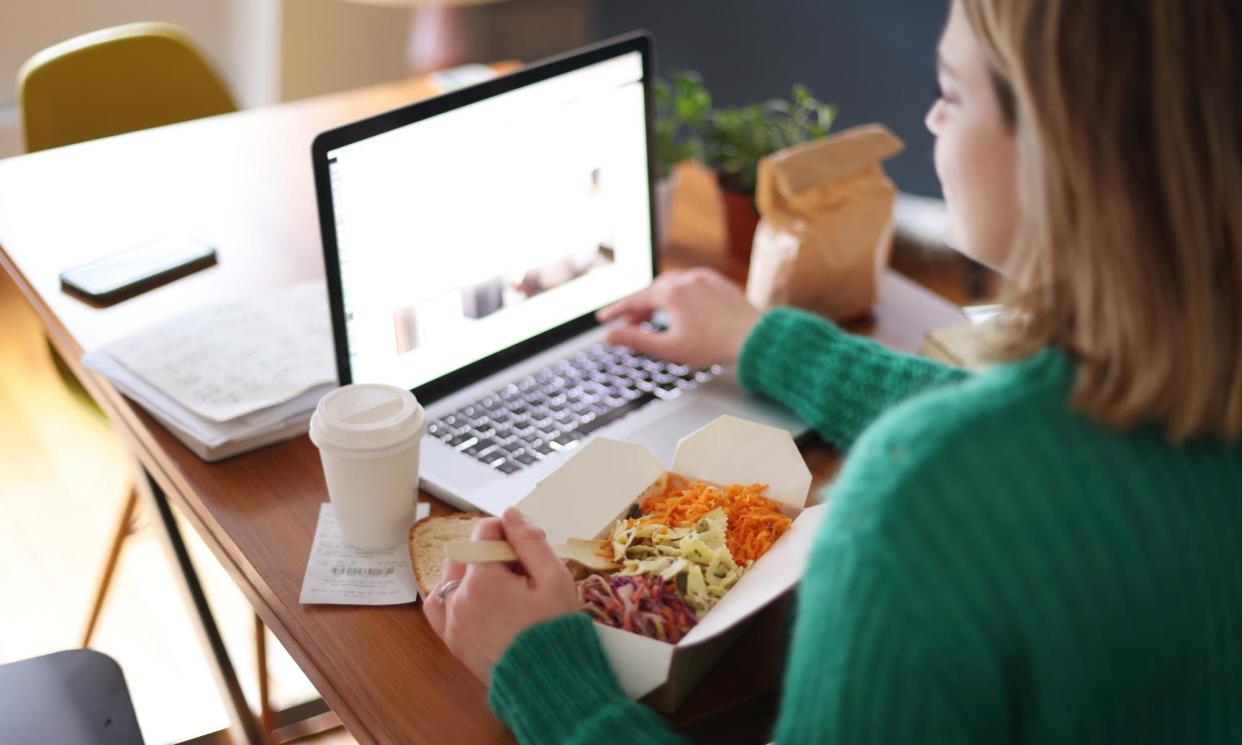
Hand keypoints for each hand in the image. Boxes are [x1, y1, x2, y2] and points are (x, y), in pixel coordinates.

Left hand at [423, 508, 578, 686]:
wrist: (549, 683)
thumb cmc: (555, 631)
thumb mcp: (554, 578)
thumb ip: (529, 541)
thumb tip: (510, 514)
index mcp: (482, 579)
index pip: (483, 530)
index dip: (508, 531)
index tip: (529, 544)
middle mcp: (458, 597)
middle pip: (466, 550)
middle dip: (491, 549)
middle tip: (522, 567)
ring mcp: (451, 620)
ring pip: (449, 574)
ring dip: (471, 568)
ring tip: (502, 583)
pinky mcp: (452, 639)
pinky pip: (437, 605)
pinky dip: (450, 593)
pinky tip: (473, 595)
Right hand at [597, 268, 760, 366]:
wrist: (753, 337)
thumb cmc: (713, 346)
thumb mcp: (668, 348)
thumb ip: (635, 340)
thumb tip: (609, 336)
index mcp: (669, 293)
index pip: (633, 300)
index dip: (616, 311)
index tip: (603, 319)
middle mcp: (685, 279)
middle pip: (652, 291)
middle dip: (638, 307)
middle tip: (630, 325)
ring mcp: (703, 278)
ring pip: (672, 285)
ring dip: (659, 299)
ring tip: (655, 317)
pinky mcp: (718, 282)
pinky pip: (691, 283)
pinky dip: (679, 294)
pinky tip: (682, 308)